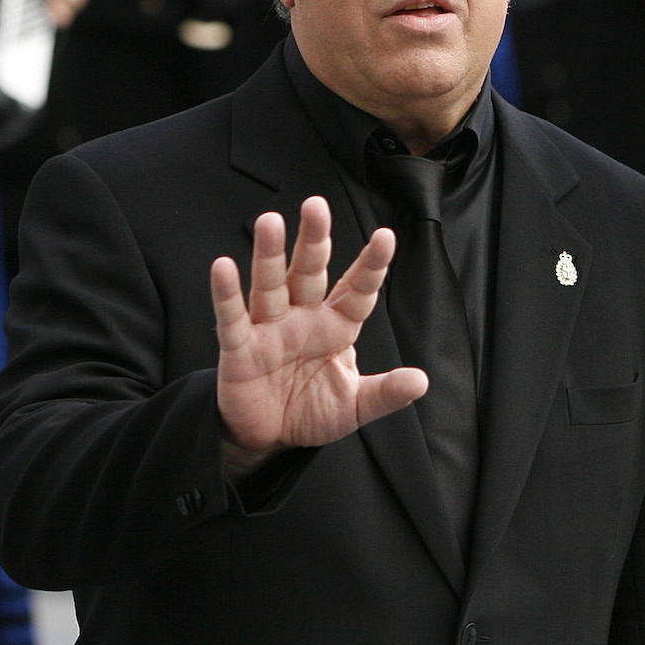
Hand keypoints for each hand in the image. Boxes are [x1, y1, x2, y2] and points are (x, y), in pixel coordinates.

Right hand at [210, 196, 428, 477]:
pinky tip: (222, 267)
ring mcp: (269, 330)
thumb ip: (386, 392)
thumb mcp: (356, 405)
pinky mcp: (238, 349)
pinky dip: (227, 294)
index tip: (386, 236)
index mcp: (336, 326)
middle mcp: (303, 318)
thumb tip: (421, 380)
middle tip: (316, 205)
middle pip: (309, 272)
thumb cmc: (312, 411)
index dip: (371, 265)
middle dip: (314, 240)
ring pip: (270, 285)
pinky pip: (231, 318)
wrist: (269, 439)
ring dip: (269, 254)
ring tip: (270, 221)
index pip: (357, 289)